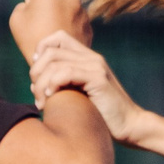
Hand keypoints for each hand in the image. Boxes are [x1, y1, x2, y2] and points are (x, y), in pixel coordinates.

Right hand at [9, 0, 90, 56]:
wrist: (57, 64)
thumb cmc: (32, 39)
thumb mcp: (16, 18)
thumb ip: (23, 4)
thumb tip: (33, 5)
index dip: (28, 6)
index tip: (31, 20)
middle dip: (46, 10)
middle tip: (41, 28)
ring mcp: (82, 11)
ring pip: (64, 10)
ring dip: (58, 18)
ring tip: (51, 36)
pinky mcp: (88, 26)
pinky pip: (74, 23)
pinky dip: (68, 29)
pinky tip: (61, 42)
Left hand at [30, 31, 146, 143]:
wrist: (130, 126)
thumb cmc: (102, 116)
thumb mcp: (79, 95)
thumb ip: (62, 84)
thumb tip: (34, 83)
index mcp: (88, 58)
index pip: (58, 37)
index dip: (41, 50)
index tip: (37, 74)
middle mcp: (92, 58)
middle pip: (51, 51)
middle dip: (36, 72)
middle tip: (37, 94)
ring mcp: (96, 67)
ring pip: (55, 62)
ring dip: (41, 83)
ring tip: (42, 102)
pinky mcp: (98, 79)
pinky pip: (66, 73)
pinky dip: (53, 84)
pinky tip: (51, 98)